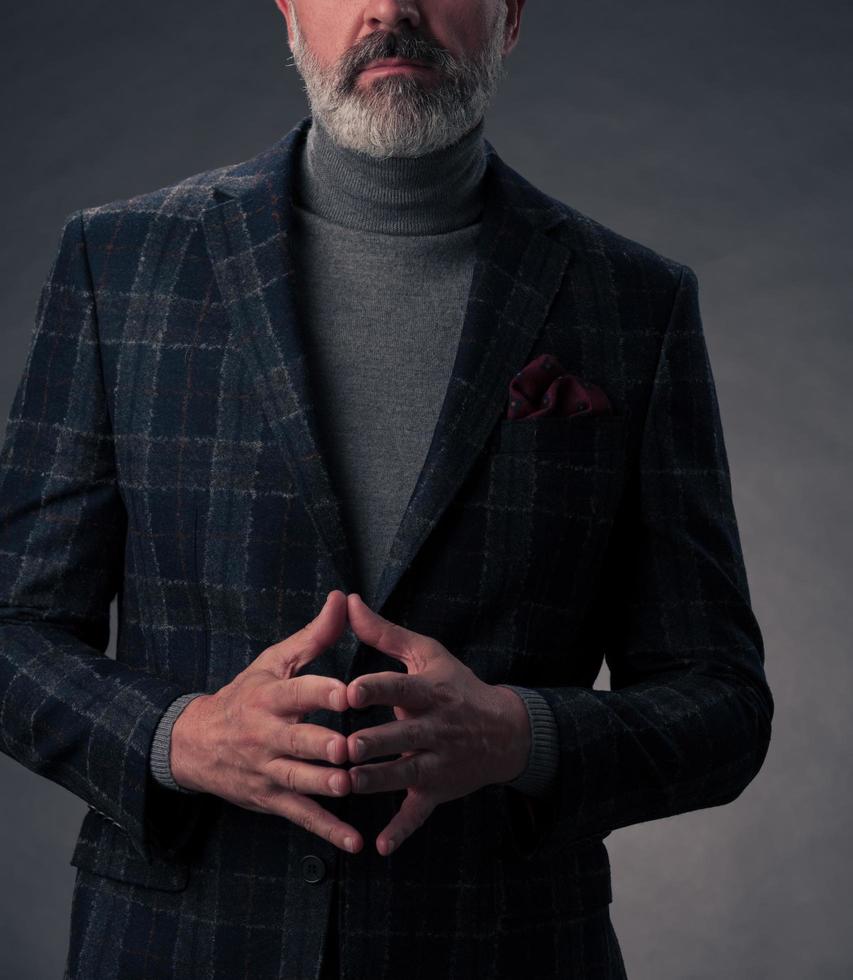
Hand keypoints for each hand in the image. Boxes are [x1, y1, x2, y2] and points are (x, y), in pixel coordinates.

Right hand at [170, 590, 363, 853]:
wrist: (196, 742)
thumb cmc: (248, 693)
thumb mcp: (275, 660)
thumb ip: (315, 635)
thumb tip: (344, 598)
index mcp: (270, 696)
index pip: (297, 692)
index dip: (322, 693)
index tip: (348, 694)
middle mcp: (267, 734)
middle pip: (297, 740)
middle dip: (322, 745)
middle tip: (348, 747)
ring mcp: (268, 769)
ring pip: (299, 780)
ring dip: (324, 785)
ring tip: (351, 787)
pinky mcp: (271, 798)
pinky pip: (301, 816)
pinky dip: (327, 831)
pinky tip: (355, 842)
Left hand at [344, 592, 530, 856]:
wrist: (504, 731)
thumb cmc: (456, 686)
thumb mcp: (426, 654)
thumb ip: (384, 633)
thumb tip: (349, 601)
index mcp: (429, 692)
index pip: (400, 688)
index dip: (377, 690)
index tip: (351, 691)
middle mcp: (434, 728)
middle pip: (400, 736)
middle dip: (374, 743)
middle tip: (346, 747)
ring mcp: (437, 762)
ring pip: (404, 774)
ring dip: (378, 781)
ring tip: (349, 785)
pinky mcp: (437, 791)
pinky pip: (419, 813)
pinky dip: (402, 831)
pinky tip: (380, 847)